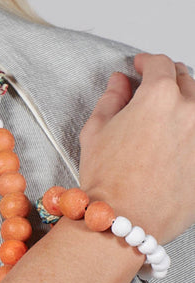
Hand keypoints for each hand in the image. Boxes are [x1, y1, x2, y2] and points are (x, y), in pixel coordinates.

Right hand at [79, 54, 194, 242]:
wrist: (126, 220)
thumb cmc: (108, 181)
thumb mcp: (96, 131)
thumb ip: (112, 98)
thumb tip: (120, 82)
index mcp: (160, 97)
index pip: (159, 64)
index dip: (146, 62)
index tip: (140, 66)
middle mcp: (190, 111)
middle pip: (186, 80)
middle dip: (168, 79)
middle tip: (153, 88)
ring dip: (185, 103)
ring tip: (168, 115)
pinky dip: (191, 134)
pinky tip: (177, 141)